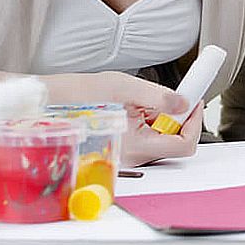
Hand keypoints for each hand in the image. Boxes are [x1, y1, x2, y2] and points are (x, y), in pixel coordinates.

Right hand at [46, 71, 198, 165]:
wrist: (51, 104)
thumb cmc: (80, 96)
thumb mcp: (126, 86)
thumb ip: (159, 96)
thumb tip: (184, 102)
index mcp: (136, 146)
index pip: (184, 145)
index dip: (194, 121)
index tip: (193, 102)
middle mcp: (132, 158)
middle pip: (172, 142)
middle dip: (174, 116)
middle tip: (167, 96)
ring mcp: (126, 158)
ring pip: (158, 139)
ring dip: (158, 118)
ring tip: (138, 100)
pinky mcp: (120, 152)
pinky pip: (144, 140)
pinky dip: (145, 123)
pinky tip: (130, 109)